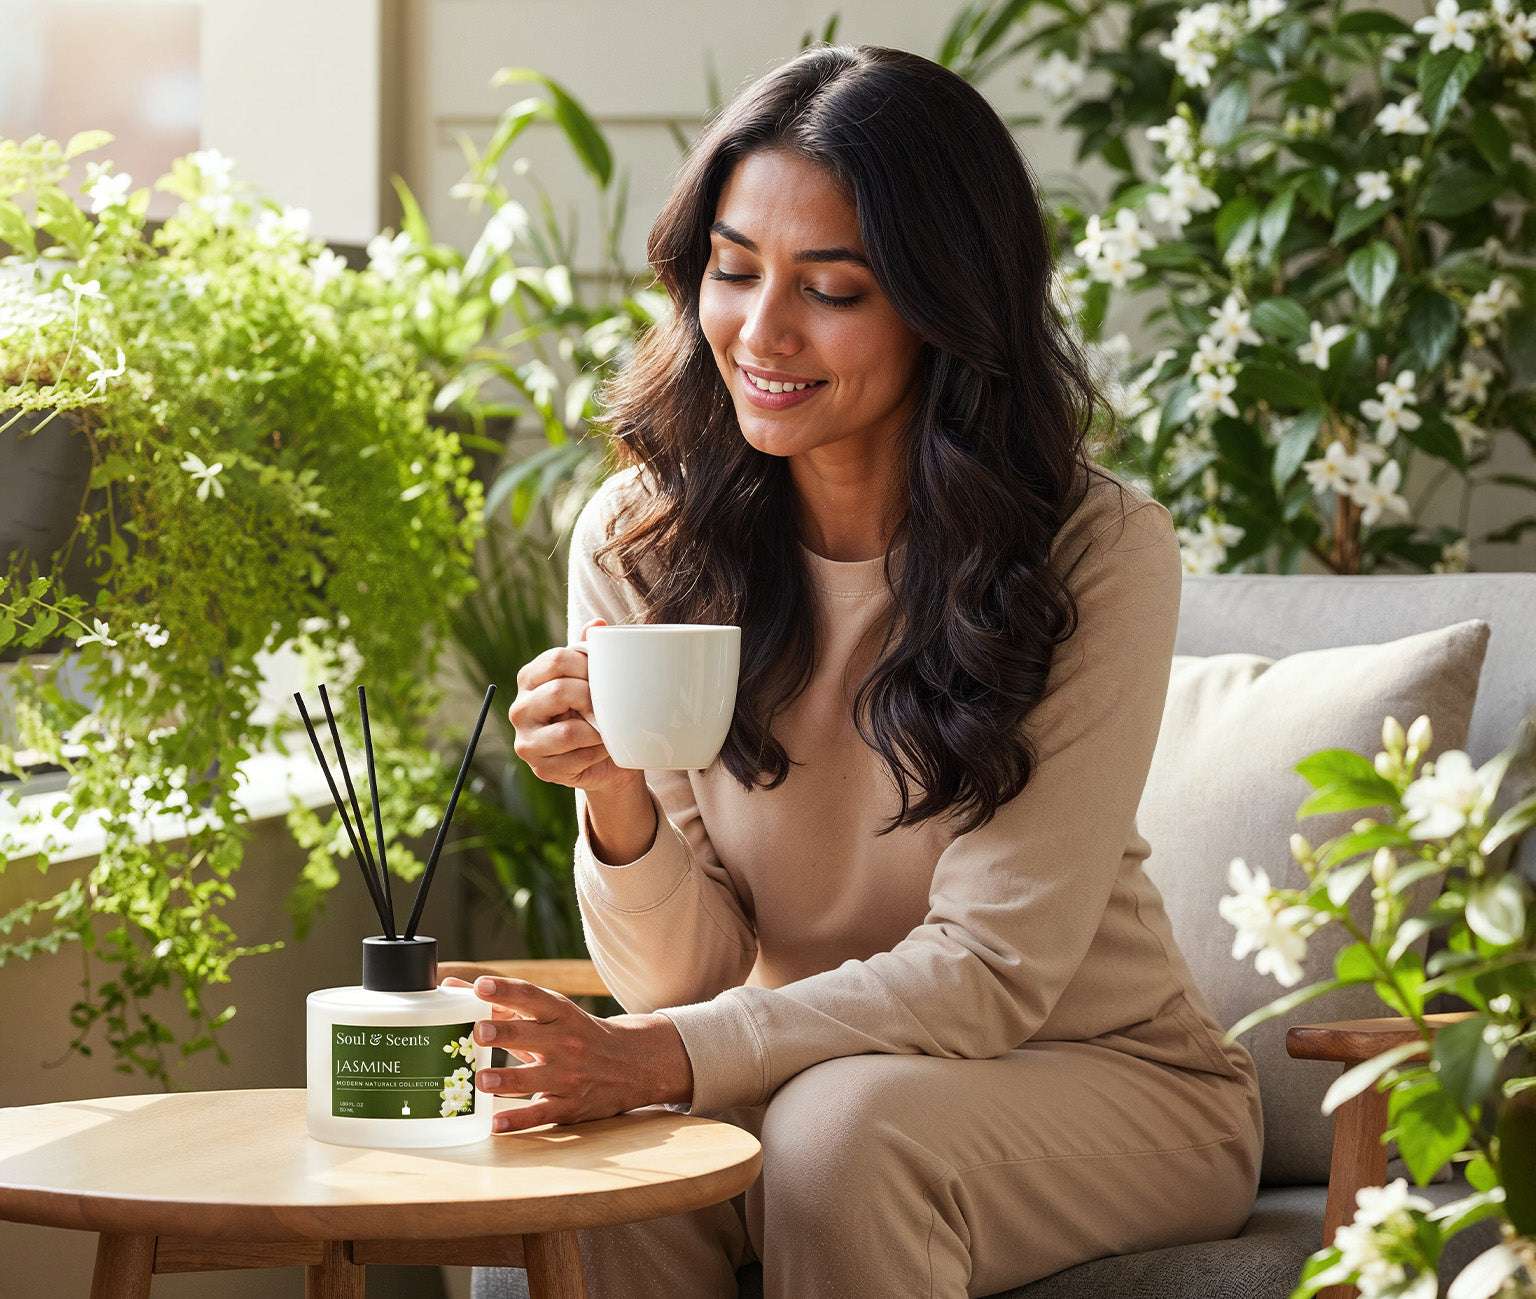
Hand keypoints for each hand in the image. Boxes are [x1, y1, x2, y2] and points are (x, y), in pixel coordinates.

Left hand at [450, 975, 693, 1131]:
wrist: (632, 1063)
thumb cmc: (576, 1033)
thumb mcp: (550, 1014)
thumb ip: (501, 1003)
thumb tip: (452, 988)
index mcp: (560, 1013)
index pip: (532, 996)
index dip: (505, 990)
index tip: (481, 985)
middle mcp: (566, 1041)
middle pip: (530, 1034)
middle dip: (504, 1032)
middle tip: (479, 1031)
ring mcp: (569, 1075)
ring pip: (534, 1078)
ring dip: (506, 1079)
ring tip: (481, 1081)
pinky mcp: (570, 1105)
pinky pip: (542, 1113)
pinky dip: (519, 1120)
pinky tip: (497, 1124)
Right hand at [510, 617, 656, 862]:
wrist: (602, 758)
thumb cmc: (593, 711)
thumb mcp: (591, 678)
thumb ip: (590, 650)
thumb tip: (598, 624)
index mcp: (529, 679)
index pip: (556, 660)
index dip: (587, 666)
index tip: (601, 676)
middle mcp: (520, 709)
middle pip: (560, 691)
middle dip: (592, 697)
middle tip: (604, 704)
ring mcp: (527, 741)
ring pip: (568, 731)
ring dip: (597, 730)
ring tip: (604, 728)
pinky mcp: (541, 768)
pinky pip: (578, 757)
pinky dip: (597, 752)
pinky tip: (601, 748)